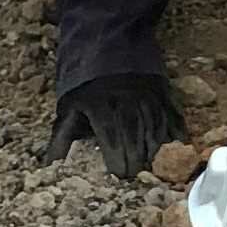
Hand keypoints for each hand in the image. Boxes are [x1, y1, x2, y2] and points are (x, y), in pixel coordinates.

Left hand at [41, 73, 183, 178]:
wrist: (108, 48)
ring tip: (152, 169)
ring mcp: (147, 95)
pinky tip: (177, 150)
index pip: (111, 136)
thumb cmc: (86, 87)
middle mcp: (126, 99)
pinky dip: (176, 135)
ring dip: (154, 151)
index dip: (116, 158)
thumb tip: (49, 166)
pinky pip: (172, 116)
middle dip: (135, 159)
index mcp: (101, 105)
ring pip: (155, 127)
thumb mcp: (70, 107)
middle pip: (134, 135)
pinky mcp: (162, 93)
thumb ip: (62, 137)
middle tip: (134, 177)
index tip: (119, 176)